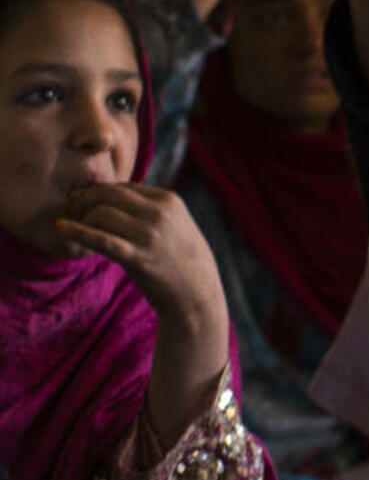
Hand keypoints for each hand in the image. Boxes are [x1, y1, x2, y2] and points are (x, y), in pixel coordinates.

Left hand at [57, 183, 227, 334]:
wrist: (195, 292)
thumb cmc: (180, 258)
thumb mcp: (175, 223)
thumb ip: (150, 207)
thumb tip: (114, 194)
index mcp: (169, 200)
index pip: (124, 187)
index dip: (100, 193)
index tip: (87, 203)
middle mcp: (159, 213)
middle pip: (108, 194)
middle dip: (86, 200)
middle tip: (76, 212)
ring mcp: (148, 235)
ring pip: (101, 213)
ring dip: (84, 220)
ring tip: (80, 229)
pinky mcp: (136, 256)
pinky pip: (101, 239)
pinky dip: (77, 232)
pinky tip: (61, 227)